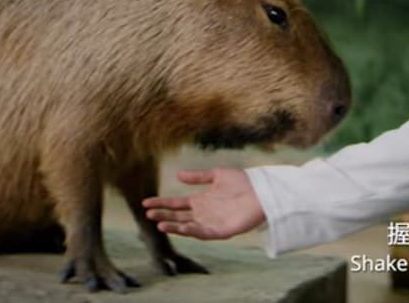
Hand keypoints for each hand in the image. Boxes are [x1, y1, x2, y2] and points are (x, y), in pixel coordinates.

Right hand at [142, 168, 264, 239]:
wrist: (263, 190)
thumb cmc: (243, 181)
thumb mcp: (218, 175)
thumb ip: (198, 177)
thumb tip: (178, 174)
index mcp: (201, 200)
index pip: (176, 203)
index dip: (162, 203)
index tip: (145, 202)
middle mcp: (203, 213)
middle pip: (178, 215)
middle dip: (163, 214)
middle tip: (148, 213)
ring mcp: (211, 222)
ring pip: (188, 226)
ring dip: (174, 225)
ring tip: (159, 223)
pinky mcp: (221, 231)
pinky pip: (204, 233)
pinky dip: (192, 231)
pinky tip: (181, 227)